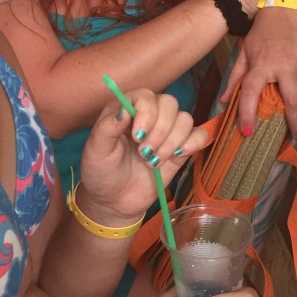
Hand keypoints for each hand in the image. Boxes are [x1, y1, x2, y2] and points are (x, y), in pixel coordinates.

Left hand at [79, 90, 207, 223]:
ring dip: (172, 141)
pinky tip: (177, 156)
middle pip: (169, 103)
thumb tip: (124, 110)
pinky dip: (193, 143)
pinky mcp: (180, 149)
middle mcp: (149, 115)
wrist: (114, 200)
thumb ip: (107, 128)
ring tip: (153, 162)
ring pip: (185, 119)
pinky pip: (199, 135)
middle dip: (160, 130)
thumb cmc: (101, 171)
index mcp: (127, 109)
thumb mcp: (97, 150)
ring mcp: (167, 131)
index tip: (137, 137)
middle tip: (144, 153)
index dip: (147, 113)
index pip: (145, 96)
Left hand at [222, 7, 296, 141]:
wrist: (292, 3)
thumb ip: (236, 75)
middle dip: (294, 124)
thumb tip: (224, 100)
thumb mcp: (247, 48)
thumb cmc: (266, 28)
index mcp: (262, 63)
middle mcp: (284, 65)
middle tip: (296, 140)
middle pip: (292, 102)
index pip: (251, 94)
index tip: (248, 132)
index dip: (248, 114)